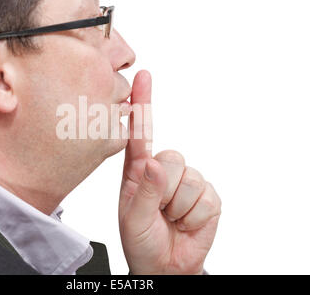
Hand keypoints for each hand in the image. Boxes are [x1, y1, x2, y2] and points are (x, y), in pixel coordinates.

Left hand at [119, 70, 221, 274]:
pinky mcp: (207, 195)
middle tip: (158, 211)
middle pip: (172, 157)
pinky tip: (186, 222)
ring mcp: (186, 181)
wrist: (165, 264)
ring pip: (190, 179)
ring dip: (180, 207)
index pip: (140, 131)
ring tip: (170, 218)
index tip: (142, 76)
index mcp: (138, 170)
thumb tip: (156, 164)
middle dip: (165, 190)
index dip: (142, 103)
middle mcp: (162, 170)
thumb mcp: (133, 218)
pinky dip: (195, 216)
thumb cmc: (141, 239)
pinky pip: (207, 197)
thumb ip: (144, 191)